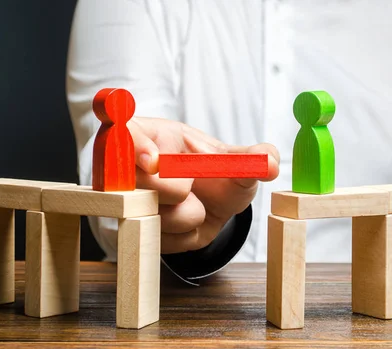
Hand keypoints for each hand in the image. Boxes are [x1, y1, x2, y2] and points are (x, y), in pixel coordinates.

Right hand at [127, 117, 279, 253]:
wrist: (206, 202)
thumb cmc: (211, 171)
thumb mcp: (232, 161)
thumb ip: (250, 159)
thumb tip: (269, 160)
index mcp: (144, 135)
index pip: (126, 134)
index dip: (137, 146)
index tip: (156, 160)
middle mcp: (123, 167)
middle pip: (136, 183)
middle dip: (175, 190)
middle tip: (190, 185)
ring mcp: (122, 199)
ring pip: (149, 216)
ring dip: (185, 216)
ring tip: (193, 203)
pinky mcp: (131, 230)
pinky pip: (157, 241)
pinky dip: (182, 237)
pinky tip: (186, 223)